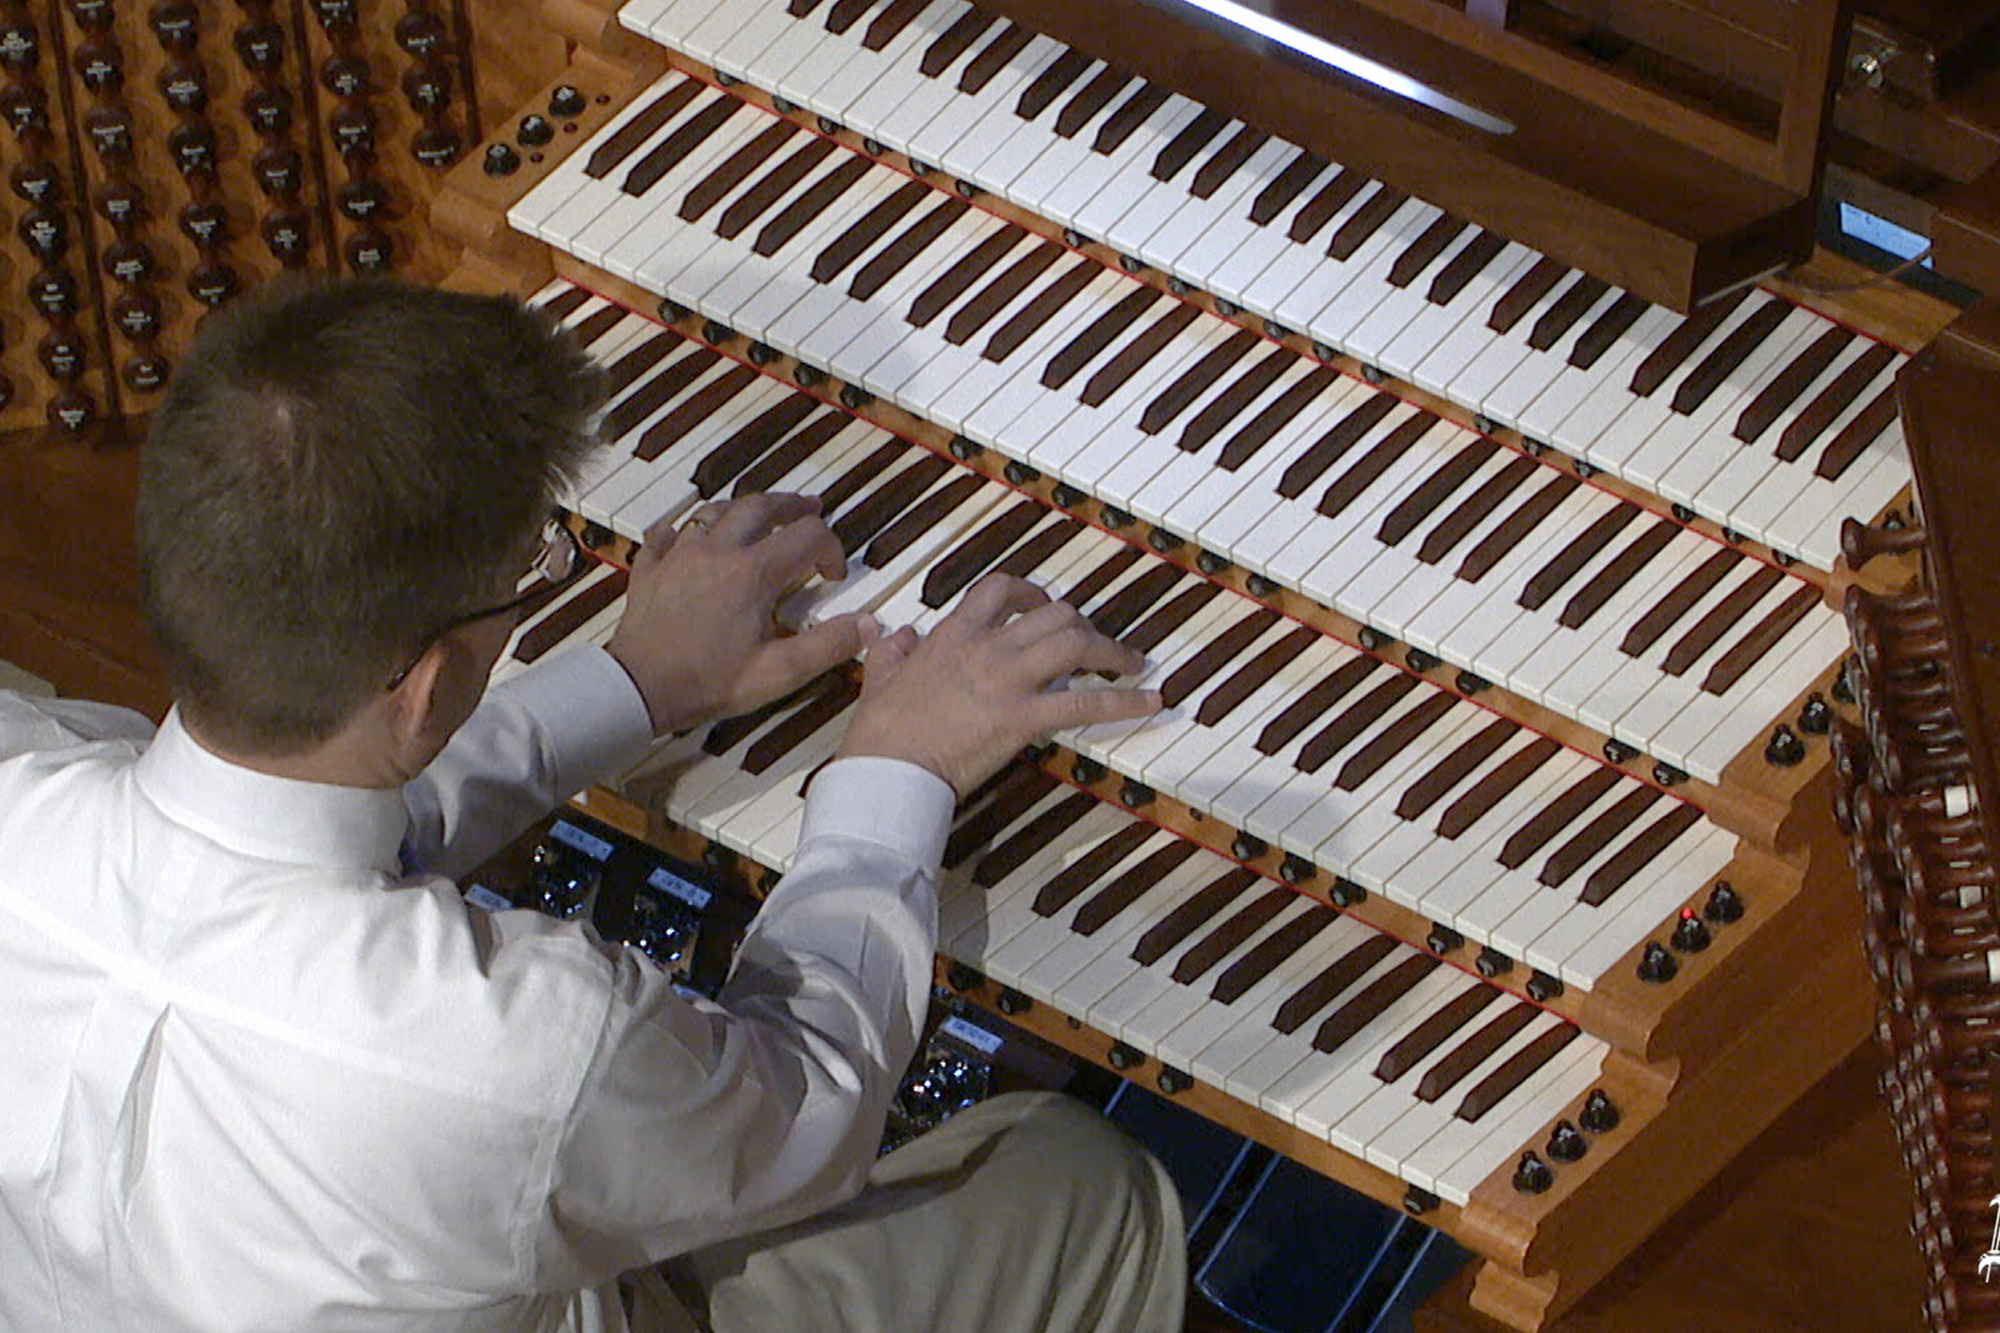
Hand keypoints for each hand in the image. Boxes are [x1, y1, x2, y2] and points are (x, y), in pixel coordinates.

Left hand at [606, 494, 875, 735]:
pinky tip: (688, 539)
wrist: (638, 688)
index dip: (831, 550)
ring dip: (743, 510)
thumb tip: (867, 625)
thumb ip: (828, 646)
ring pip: (714, 511)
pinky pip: (666, 534)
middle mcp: (717, 552)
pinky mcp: (651, 568)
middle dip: (791, 506)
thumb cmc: (707, 682)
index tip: (833, 575)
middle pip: (761, 506)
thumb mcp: (779, 673)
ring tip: (759, 517)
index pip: (808, 537)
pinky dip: (683, 531)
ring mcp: (679, 556)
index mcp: (753, 573)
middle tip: (809, 509)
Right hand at [837, 574, 1162, 797]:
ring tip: (1134, 664)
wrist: (886, 767)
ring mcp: (1009, 680)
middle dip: (1082, 624)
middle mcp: (988, 648)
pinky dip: (1124, 701)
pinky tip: (1150, 701)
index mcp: (953, 635)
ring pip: (1076, 644)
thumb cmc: (880, 731)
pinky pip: (1085, 702)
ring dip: (1112, 651)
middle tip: (1095, 643)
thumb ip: (889, 651)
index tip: (1044, 604)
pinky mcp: (1023, 718)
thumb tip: (892, 634)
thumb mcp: (878, 678)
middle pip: (1053, 614)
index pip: (1000, 590)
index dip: (1032, 592)